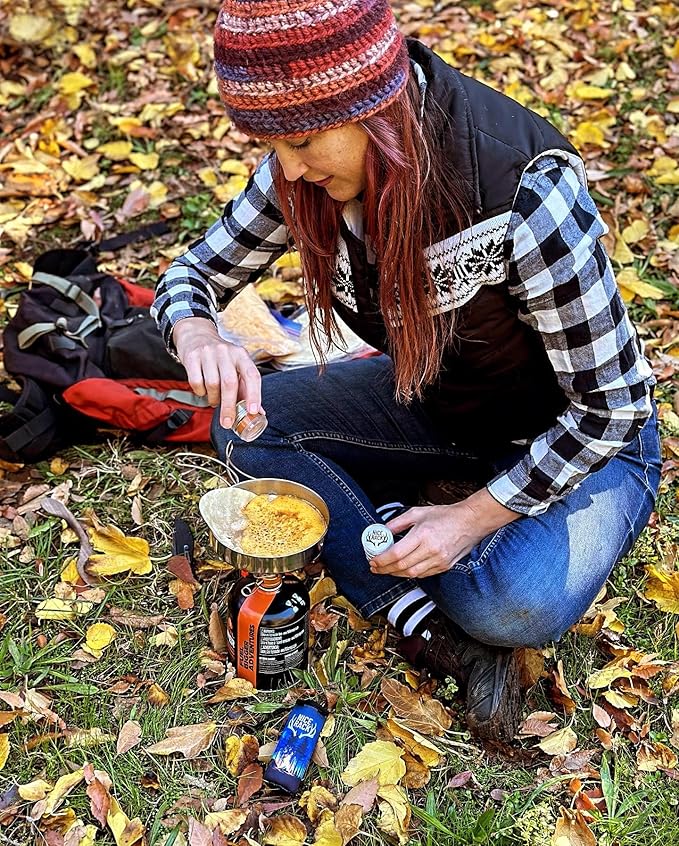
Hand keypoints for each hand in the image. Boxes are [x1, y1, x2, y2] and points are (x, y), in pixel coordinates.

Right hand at [172, 317, 261, 427]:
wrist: (197, 335)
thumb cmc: (221, 358)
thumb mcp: (236, 367)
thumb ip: (246, 389)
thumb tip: (258, 412)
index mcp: (241, 355)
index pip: (252, 375)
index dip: (254, 394)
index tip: (253, 411)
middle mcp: (226, 351)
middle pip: (230, 383)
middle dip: (229, 406)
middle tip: (227, 422)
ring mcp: (208, 353)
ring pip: (212, 384)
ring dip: (214, 399)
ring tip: (215, 400)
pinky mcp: (192, 356)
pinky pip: (196, 382)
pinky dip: (200, 392)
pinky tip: (204, 391)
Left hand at [370, 489, 519, 578]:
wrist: (471, 522)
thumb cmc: (446, 515)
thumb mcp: (417, 513)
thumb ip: (398, 523)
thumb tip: (382, 531)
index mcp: (423, 535)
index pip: (397, 554)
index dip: (382, 560)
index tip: (373, 561)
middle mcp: (431, 550)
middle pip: (402, 567)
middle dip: (385, 569)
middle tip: (375, 567)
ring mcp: (439, 560)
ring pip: (412, 574)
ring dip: (396, 573)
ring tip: (387, 569)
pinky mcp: (444, 566)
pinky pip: (423, 574)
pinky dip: (411, 573)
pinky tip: (404, 569)